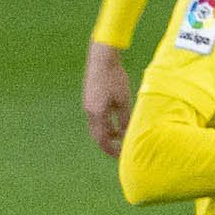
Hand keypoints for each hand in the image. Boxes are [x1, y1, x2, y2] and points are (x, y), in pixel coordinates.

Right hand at [83, 42, 132, 157]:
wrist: (101, 59)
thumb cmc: (115, 77)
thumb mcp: (123, 99)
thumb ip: (124, 118)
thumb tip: (126, 133)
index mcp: (97, 114)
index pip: (103, 140)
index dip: (112, 149)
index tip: (121, 154)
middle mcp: (90, 113)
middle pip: (97, 136)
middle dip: (108, 144)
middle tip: (118, 149)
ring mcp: (88, 106)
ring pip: (96, 127)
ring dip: (107, 133)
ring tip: (119, 133)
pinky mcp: (89, 100)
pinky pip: (95, 118)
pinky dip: (104, 123)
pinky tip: (114, 118)